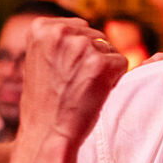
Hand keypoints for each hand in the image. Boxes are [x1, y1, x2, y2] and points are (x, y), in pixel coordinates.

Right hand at [16, 18, 125, 144]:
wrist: (47, 134)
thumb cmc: (45, 104)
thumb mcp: (41, 62)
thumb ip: (59, 42)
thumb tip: (86, 31)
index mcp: (40, 28)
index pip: (78, 27)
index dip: (78, 52)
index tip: (64, 73)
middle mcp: (59, 32)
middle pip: (96, 36)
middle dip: (92, 58)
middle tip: (75, 84)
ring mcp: (80, 46)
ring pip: (110, 49)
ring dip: (104, 69)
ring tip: (83, 89)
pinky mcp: (100, 63)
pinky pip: (122, 63)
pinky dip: (114, 80)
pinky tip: (95, 93)